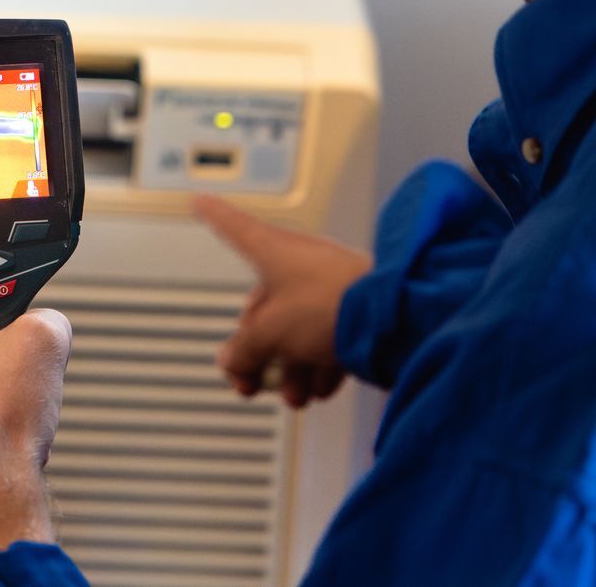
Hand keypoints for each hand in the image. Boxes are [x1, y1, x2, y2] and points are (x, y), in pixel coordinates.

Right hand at [194, 194, 371, 407]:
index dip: (214, 215)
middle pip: (263, 305)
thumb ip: (243, 349)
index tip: (201, 201)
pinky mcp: (354, 312)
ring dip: (290, 369)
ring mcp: (328, 287)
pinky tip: (321, 388)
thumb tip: (233, 361)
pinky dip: (320, 367)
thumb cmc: (331, 302)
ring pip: (296, 330)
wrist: (394, 316)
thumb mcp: (270, 332)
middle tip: (250, 380)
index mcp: (273, 252)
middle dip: (257, 350)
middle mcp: (300, 265)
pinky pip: (326, 340)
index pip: (234, 227)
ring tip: (294, 394)